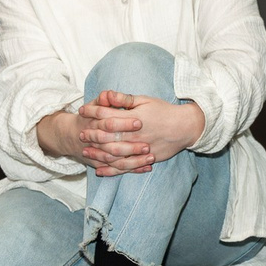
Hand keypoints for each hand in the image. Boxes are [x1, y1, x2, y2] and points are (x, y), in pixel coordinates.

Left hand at [76, 91, 204, 175]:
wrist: (185, 127)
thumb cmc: (164, 111)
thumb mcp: (145, 100)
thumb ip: (124, 99)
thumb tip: (107, 94)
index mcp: (133, 117)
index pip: (106, 114)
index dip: (92, 111)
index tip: (82, 110)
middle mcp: (134, 134)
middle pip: (106, 136)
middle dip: (91, 134)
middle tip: (81, 133)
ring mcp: (139, 148)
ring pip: (113, 154)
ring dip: (97, 153)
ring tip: (85, 151)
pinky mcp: (145, 159)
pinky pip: (125, 167)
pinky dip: (111, 170)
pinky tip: (100, 171)